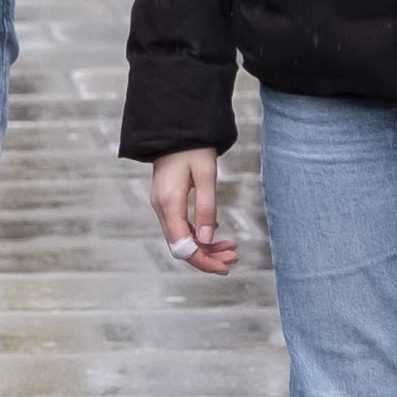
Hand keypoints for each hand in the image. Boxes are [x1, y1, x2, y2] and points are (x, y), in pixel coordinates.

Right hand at [148, 149, 237, 275]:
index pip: (183, 245)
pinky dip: (199, 233)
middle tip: (234, 258)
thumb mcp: (206, 175)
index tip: (225, 267)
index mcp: (169, 203)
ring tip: (231, 247)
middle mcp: (161, 208)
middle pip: (182, 246)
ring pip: (182, 237)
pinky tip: (216, 231)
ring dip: (205, 246)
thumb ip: (206, 208)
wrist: (175, 128)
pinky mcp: (167, 201)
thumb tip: (207, 240)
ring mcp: (162, 205)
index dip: (203, 260)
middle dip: (208, 256)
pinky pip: (181, 226)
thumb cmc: (193, 148)